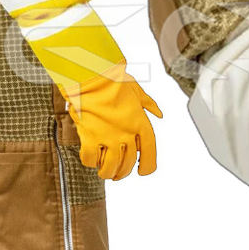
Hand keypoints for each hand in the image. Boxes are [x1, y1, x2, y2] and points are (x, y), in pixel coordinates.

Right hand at [66, 64, 162, 179]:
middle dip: (124, 172)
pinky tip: (91, 159)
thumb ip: (148, 104)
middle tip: (118, 174)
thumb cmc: (113, 80)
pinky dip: (90, 162)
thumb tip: (159, 114)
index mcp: (140, 122)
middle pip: (129, 162)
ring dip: (108, 173)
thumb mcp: (137, 91)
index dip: (148, 165)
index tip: (143, 171)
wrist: (92, 75)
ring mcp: (108, 136)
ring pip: (110, 166)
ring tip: (105, 173)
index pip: (150, 151)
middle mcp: (126, 133)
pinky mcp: (89, 136)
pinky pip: (90, 158)